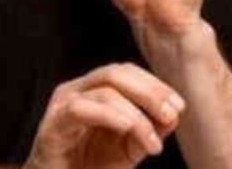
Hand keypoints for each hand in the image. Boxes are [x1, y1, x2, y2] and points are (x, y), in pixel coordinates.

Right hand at [24, 63, 184, 168]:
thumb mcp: (128, 150)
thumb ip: (149, 131)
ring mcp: (61, 105)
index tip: (179, 106)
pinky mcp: (52, 125)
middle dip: (149, 92)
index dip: (155, 85)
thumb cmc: (90, 168)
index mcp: (92, 90)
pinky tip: (127, 128)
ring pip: (103, 89)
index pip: (126, 72)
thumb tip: (173, 115)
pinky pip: (80, 109)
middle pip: (116, 73)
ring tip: (152, 142)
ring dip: (135, 114)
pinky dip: (109, 115)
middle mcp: (76, 91)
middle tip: (171, 115)